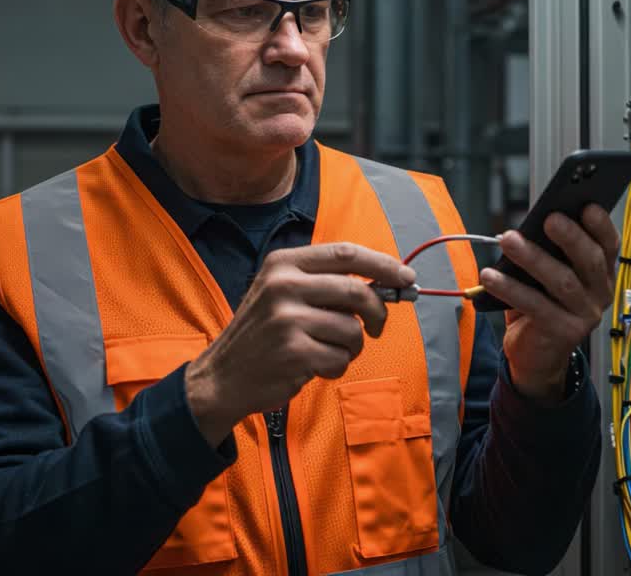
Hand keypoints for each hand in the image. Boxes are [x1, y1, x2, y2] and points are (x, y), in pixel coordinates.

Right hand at [185, 243, 415, 445]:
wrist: (223, 376)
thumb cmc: (264, 335)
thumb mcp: (283, 294)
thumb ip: (328, 285)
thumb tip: (388, 285)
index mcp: (284, 264)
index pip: (346, 254)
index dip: (383, 264)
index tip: (406, 277)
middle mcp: (283, 285)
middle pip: (356, 291)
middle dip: (377, 312)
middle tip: (377, 327)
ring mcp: (287, 319)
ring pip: (352, 330)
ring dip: (350, 347)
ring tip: (326, 351)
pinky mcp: (294, 352)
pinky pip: (341, 358)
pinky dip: (336, 367)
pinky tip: (312, 367)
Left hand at [480, 206, 619, 403]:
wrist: (537, 355)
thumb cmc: (542, 305)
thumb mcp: (548, 275)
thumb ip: (550, 253)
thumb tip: (531, 222)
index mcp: (601, 273)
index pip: (609, 245)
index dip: (600, 225)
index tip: (587, 205)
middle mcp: (599, 294)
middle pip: (589, 261)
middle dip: (570, 237)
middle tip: (548, 219)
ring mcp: (584, 316)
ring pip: (562, 282)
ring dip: (533, 258)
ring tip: (509, 241)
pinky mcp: (562, 333)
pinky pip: (535, 305)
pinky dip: (511, 288)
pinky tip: (490, 276)